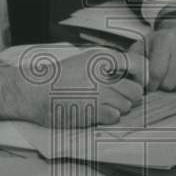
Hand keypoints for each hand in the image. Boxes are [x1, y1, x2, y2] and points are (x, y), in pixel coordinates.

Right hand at [0, 48, 145, 126]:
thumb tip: (134, 79)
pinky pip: (115, 117)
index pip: (139, 65)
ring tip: (99, 106)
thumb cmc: (58, 79)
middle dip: (129, 97)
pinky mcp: (93, 110)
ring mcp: (99, 93)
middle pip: (136, 91)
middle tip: (115, 99)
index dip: (142, 77)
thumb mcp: (84, 62)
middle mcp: (103, 74)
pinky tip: (93, 113)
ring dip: (117, 109)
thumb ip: (108, 68)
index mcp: (101, 58)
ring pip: (127, 106)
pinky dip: (107, 118)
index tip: (136, 84)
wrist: (33, 91)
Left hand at [133, 19, 175, 91]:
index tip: (151, 84)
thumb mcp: (144, 45)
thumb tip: (135, 78)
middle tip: (163, 78)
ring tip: (174, 76)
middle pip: (170, 82)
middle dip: (164, 85)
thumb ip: (136, 60)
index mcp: (165, 39)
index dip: (151, 83)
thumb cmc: (162, 41)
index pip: (156, 72)